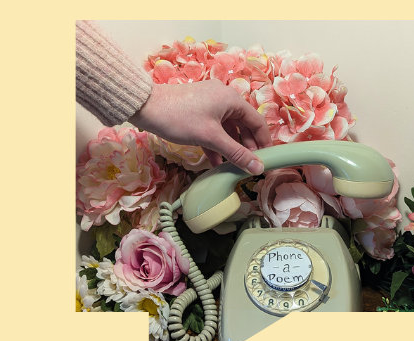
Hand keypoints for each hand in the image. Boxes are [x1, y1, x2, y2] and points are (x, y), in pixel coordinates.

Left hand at [129, 79, 271, 174]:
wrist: (146, 107)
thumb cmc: (179, 118)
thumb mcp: (210, 138)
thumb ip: (235, 153)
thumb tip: (257, 168)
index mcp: (232, 99)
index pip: (257, 122)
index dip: (263, 142)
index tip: (267, 160)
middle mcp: (223, 98)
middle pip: (242, 125)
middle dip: (246, 146)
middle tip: (249, 166)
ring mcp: (209, 103)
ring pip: (226, 128)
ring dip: (230, 147)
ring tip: (234, 167)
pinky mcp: (196, 110)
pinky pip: (212, 128)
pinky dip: (216, 143)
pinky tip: (216, 162)